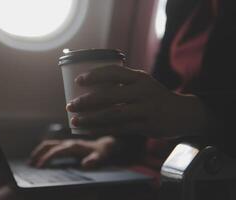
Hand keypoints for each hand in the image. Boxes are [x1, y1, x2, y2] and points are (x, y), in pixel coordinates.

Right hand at [28, 137, 115, 167]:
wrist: (105, 145)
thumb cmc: (101, 153)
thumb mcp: (100, 157)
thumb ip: (94, 160)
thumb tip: (85, 164)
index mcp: (73, 146)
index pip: (56, 151)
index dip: (47, 158)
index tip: (39, 166)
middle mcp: (68, 143)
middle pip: (48, 145)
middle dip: (38, 153)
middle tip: (29, 163)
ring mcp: (66, 143)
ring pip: (48, 144)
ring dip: (38, 151)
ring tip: (31, 161)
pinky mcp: (66, 145)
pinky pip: (52, 146)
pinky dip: (43, 151)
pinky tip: (40, 159)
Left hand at [67, 65, 207, 137]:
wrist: (182, 113)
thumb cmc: (154, 96)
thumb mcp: (143, 83)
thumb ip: (123, 84)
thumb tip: (93, 86)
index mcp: (140, 77)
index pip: (113, 72)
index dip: (93, 75)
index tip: (78, 81)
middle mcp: (143, 91)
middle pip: (109, 95)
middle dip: (86, 101)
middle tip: (70, 105)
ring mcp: (145, 110)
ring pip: (112, 114)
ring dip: (90, 118)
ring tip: (74, 120)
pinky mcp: (146, 126)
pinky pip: (119, 128)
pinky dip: (101, 129)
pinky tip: (88, 130)